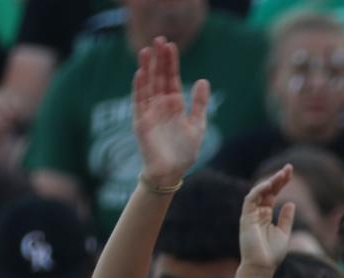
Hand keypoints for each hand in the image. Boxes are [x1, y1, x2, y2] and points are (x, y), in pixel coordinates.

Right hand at [130, 38, 210, 187]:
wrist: (171, 172)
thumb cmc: (184, 152)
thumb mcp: (197, 125)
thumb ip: (199, 104)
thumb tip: (204, 81)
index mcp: (174, 105)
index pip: (172, 79)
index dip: (171, 63)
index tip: (171, 45)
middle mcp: (160, 105)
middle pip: (159, 77)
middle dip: (159, 59)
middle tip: (159, 39)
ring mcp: (149, 111)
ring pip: (147, 85)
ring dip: (147, 68)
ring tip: (146, 50)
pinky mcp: (141, 121)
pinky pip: (139, 101)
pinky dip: (139, 87)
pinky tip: (140, 73)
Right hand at [239, 166, 295, 270]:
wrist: (262, 266)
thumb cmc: (272, 253)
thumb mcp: (284, 233)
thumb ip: (286, 218)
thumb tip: (291, 203)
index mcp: (266, 215)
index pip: (273, 194)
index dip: (281, 183)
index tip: (290, 173)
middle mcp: (257, 212)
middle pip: (267, 190)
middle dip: (277, 179)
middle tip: (288, 169)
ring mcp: (251, 214)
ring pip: (258, 192)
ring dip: (270, 182)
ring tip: (282, 175)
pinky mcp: (246, 217)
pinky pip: (250, 199)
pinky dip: (258, 191)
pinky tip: (269, 185)